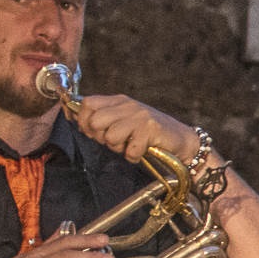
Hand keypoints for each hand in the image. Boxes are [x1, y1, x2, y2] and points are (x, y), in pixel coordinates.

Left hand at [62, 91, 203, 167]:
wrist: (181, 139)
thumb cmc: (150, 133)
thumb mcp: (125, 120)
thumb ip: (104, 119)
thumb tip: (76, 120)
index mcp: (119, 101)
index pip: (87, 103)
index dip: (82, 120)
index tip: (90, 132)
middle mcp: (128, 105)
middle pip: (95, 120)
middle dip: (99, 137)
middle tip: (113, 142)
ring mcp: (140, 117)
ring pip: (110, 136)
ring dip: (118, 148)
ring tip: (128, 147)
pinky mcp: (150, 130)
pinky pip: (130, 149)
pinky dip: (134, 156)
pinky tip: (141, 152)